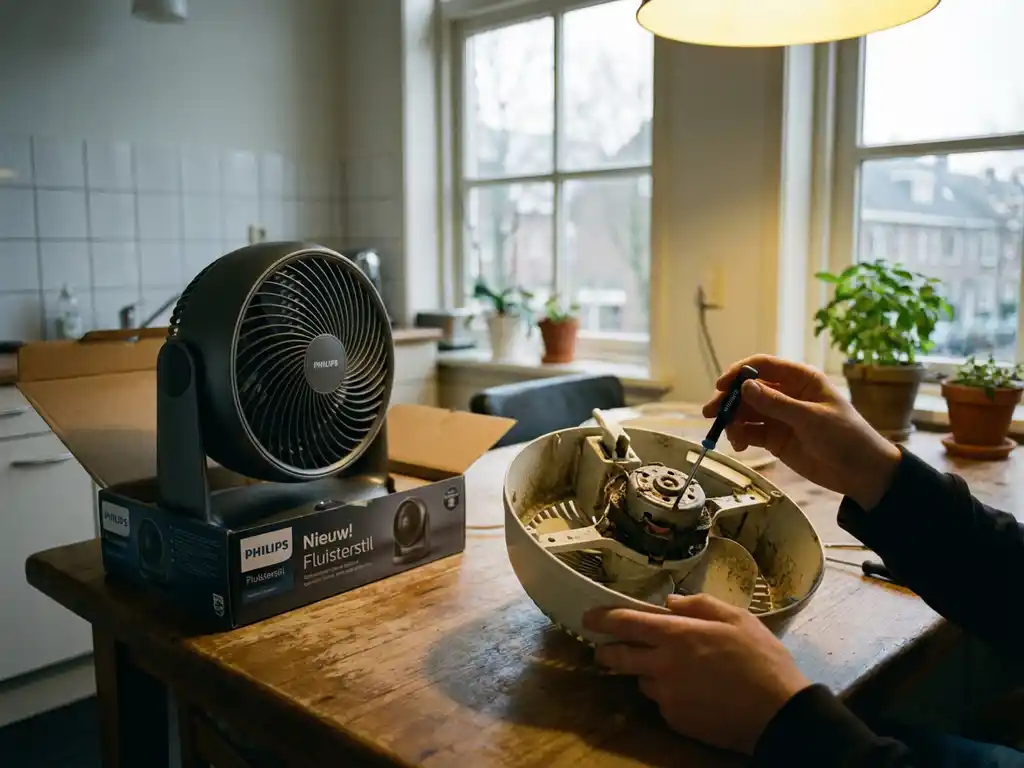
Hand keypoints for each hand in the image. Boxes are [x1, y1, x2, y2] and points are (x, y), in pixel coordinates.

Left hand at [583, 594, 810, 753]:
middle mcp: (663, 666)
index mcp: (676, 635)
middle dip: (606, 651)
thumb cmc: (761, 659)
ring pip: (642, 681)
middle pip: (617, 658)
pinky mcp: (676, 720)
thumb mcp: (737, 618)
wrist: (779, 714)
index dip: (602, 619)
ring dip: (647, 673)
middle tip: (605, 648)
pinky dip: (669, 694)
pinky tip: (693, 692)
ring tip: (675, 670)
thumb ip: (699, 604)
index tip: (588, 617)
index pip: (625, 623)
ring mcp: (667, 696)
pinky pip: (662, 703)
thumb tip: (670, 602)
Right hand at [702, 354, 901, 509]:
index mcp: (800, 380)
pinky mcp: (775, 438)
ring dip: (733, 420)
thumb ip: (776, 403)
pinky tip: (738, 445)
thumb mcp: (811, 418)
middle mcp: (786, 394)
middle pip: (749, 390)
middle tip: (712, 413)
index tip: (721, 385)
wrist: (862, 473)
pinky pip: (750, 432)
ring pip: (746, 412)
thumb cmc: (845, 437)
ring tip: (728, 435)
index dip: (739, 373)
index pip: (763, 366)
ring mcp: (779, 416)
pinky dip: (740, 436)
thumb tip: (745, 386)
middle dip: (729, 400)